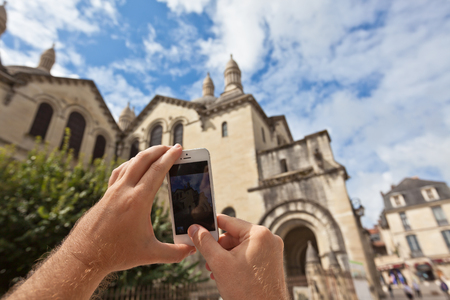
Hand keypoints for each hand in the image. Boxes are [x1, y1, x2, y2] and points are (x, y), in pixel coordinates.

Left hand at [62, 144, 194, 272]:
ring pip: (130, 163)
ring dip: (145, 155)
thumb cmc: (116, 254)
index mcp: (138, 200)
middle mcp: (124, 191)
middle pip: (143, 159)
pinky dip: (130, 164)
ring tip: (156, 153)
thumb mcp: (149, 254)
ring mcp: (112, 191)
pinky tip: (133, 167)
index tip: (178, 148)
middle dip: (159, 150)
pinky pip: (119, 171)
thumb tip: (192, 250)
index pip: (157, 170)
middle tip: (172, 147)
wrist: (85, 255)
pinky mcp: (106, 195)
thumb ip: (174, 253)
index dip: (170, 157)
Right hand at [188, 215, 287, 299]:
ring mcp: (271, 251)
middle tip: (207, 259)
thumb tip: (195, 228)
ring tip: (214, 270)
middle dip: (218, 247)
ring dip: (225, 256)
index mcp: (259, 234)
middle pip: (234, 235)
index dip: (211, 225)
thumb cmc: (247, 291)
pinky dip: (236, 261)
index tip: (198, 228)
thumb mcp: (219, 263)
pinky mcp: (270, 262)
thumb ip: (205, 242)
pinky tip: (225, 273)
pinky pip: (249, 254)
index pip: (229, 221)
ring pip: (240, 246)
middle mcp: (269, 239)